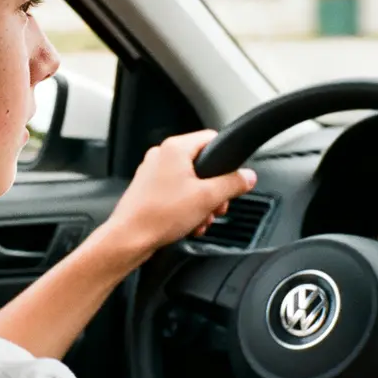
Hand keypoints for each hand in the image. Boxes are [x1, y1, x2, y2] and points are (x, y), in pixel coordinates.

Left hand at [106, 130, 256, 257]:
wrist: (130, 238)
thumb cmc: (160, 215)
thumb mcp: (208, 198)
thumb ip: (232, 184)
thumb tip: (248, 177)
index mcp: (175, 148)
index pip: (211, 139)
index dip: (226, 159)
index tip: (232, 177)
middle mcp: (161, 156)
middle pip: (202, 165)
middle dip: (214, 189)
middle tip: (217, 206)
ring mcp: (152, 173)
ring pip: (190, 182)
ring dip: (202, 202)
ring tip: (202, 219)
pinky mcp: (148, 190)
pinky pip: (176, 193)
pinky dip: (187, 207)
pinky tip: (190, 224)